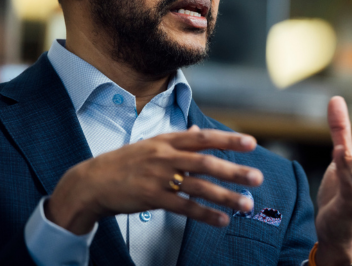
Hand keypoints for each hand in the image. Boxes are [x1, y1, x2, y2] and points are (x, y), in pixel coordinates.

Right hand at [45, 126, 262, 234]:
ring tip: (247, 203)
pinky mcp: (152, 198)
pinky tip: (221, 221)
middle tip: (257, 177)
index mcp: (166, 140)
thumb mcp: (151, 144)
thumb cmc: (126, 161)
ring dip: (224, 195)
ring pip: (198, 186)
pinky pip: (184, 207)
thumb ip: (177, 139)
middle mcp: (165, 156)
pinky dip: (204, 214)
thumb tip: (198, 130)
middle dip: (233, 170)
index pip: (202, 137)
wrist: (94, 180)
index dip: (228, 139)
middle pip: (205, 162)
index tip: (251, 142)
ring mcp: (158, 177)